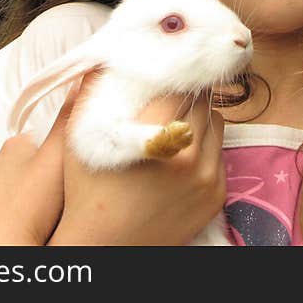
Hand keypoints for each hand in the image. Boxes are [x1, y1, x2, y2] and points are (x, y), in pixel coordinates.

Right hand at [0, 75, 226, 245]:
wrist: (104, 246)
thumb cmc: (87, 189)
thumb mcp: (81, 135)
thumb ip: (93, 91)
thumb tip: (104, 56)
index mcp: (160, 130)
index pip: (182, 81)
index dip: (174, 71)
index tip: (166, 67)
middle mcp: (191, 151)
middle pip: (202, 99)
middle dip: (186, 92)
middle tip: (170, 89)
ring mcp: (209, 175)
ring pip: (216, 122)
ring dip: (199, 115)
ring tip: (175, 119)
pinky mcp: (217, 194)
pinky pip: (220, 152)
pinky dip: (205, 145)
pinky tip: (181, 148)